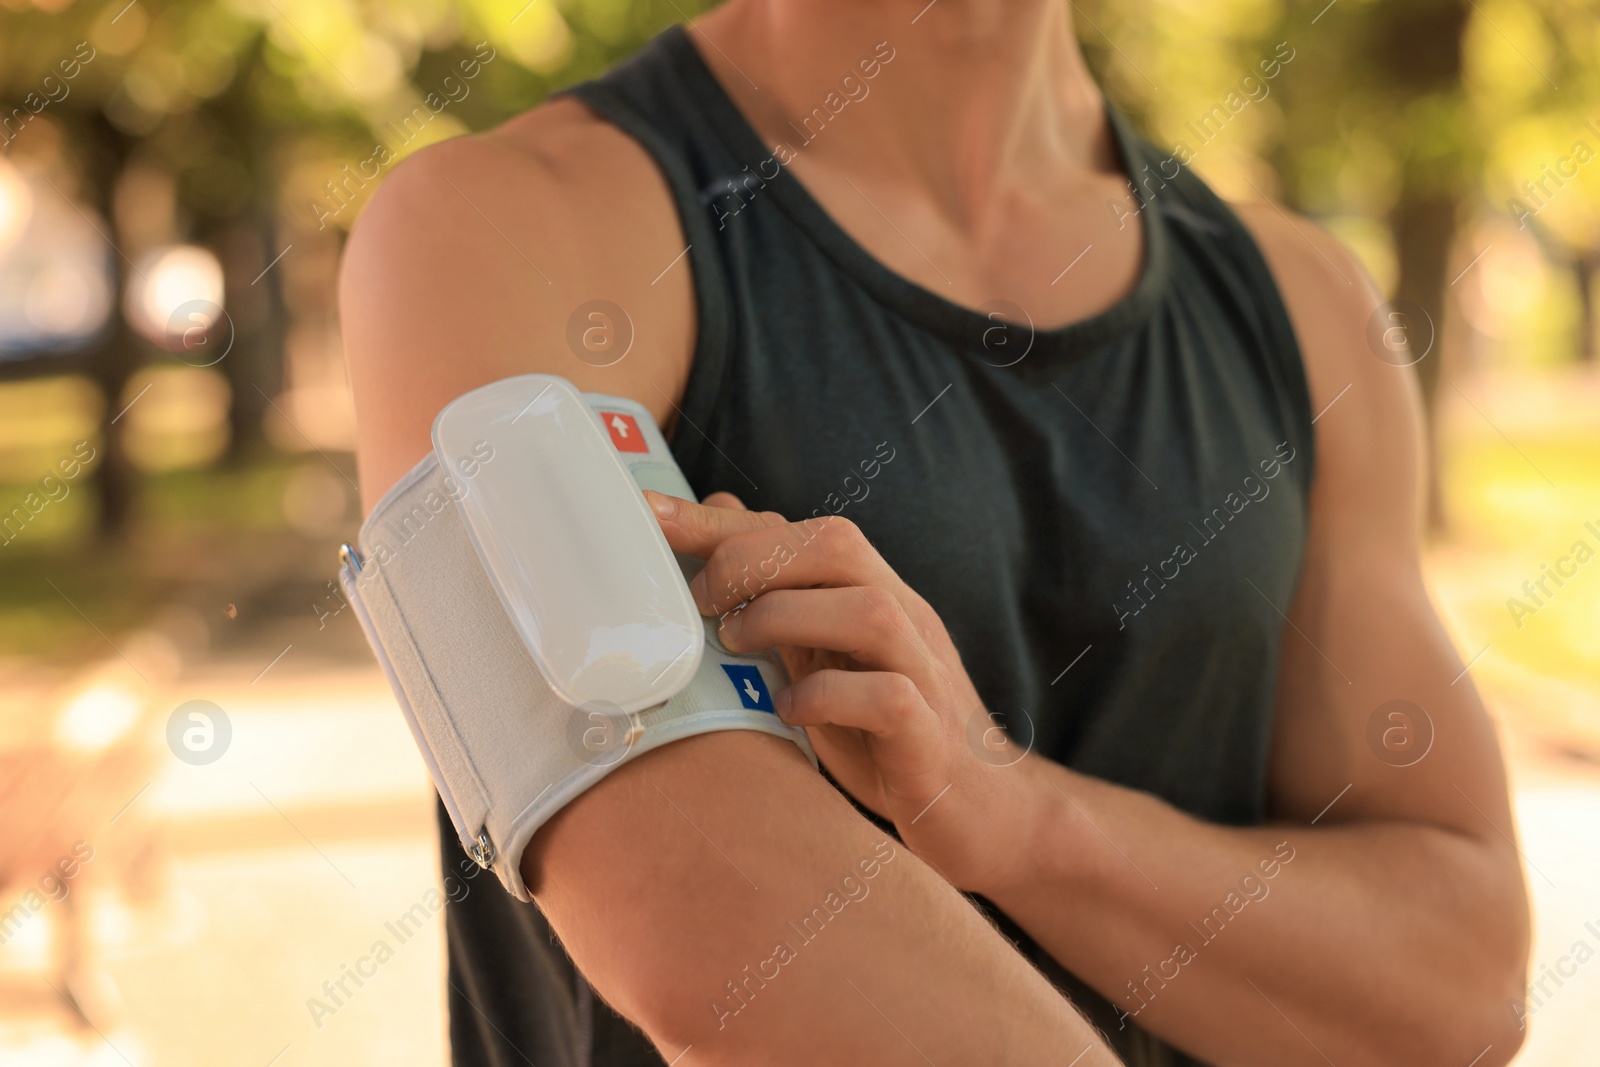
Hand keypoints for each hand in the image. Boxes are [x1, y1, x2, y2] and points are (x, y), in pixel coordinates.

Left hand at [647, 490, 1042, 893]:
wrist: (985, 814)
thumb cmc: (889, 737)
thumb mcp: (825, 662)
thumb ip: (779, 600)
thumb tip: (720, 523)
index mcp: (875, 596)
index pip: (801, 530)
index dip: (721, 521)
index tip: (648, 516)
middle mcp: (905, 621)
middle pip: (839, 544)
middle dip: (752, 558)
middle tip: (699, 602)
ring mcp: (924, 676)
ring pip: (869, 610)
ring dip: (786, 616)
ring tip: (735, 643)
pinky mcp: (931, 739)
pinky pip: (889, 697)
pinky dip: (829, 695)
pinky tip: (788, 710)